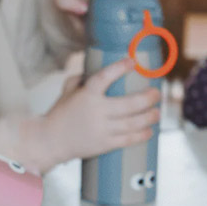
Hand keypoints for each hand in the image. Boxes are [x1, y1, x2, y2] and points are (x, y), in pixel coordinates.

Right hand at [32, 58, 159, 169]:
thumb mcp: (67, 92)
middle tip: (157, 93)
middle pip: (130, 104)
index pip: (104, 77)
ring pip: (134, 122)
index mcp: (86, 95)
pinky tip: (150, 130)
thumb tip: (98, 69)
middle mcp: (96, 112)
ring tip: (157, 112)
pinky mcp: (105, 144)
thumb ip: (81, 79)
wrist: (50, 140)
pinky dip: (142, 134)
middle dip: (149, 98)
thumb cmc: (60, 114)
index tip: (133, 61)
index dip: (119, 68)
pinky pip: (129, 139)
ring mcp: (102, 129)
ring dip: (150, 116)